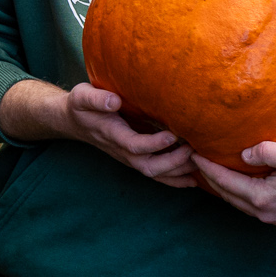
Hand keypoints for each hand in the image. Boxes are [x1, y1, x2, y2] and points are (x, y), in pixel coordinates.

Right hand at [9, 81, 198, 188]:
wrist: (75, 121)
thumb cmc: (81, 105)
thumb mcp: (82, 96)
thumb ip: (96, 99)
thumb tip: (114, 101)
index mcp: (111, 135)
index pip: (134, 146)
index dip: (154, 145)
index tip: (173, 135)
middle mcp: (122, 151)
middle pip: (148, 167)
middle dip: (173, 162)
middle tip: (193, 150)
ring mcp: (128, 158)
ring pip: (154, 173)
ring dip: (178, 172)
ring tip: (200, 164)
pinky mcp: (135, 158)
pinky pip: (156, 175)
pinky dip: (175, 180)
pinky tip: (194, 179)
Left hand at [191, 144, 275, 224]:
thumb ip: (266, 152)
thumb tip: (242, 154)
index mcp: (263, 198)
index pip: (225, 181)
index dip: (206, 167)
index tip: (192, 153)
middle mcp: (264, 212)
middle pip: (226, 194)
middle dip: (207, 177)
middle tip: (192, 160)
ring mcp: (271, 217)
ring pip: (236, 201)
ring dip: (220, 186)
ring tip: (206, 170)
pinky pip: (247, 204)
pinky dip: (235, 192)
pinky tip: (232, 181)